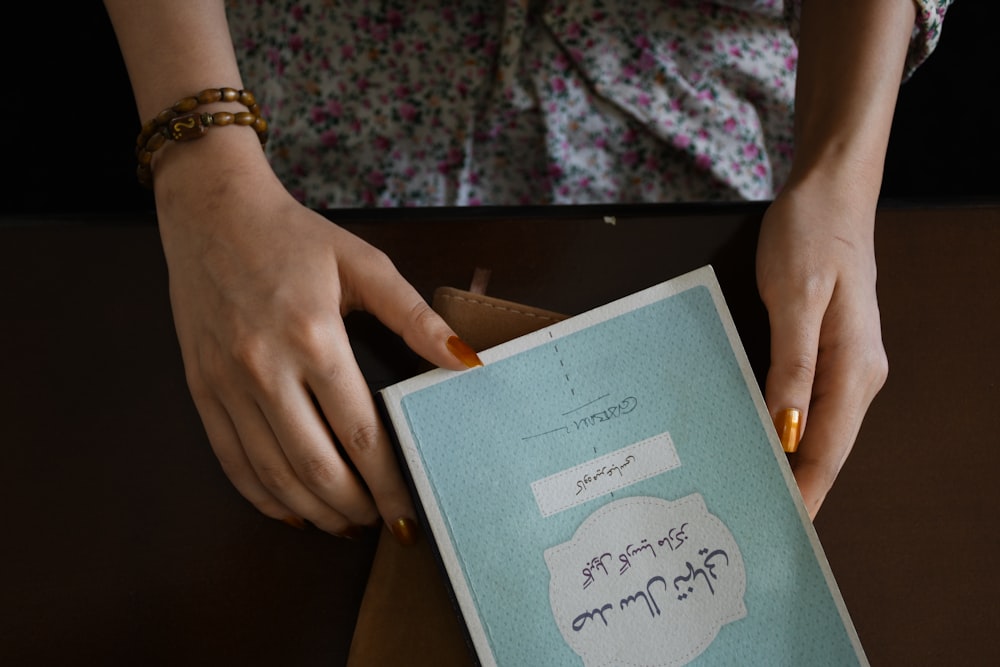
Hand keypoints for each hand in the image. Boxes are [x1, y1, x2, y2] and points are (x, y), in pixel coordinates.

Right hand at [152, 136, 476, 539]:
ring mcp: (226, 384)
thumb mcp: (365, 264)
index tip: (409, 511)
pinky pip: (231, 461)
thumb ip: (416, 317)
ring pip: (272, 474)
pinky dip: (263, 496)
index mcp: (314, 337)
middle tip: (383, 524)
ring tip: (346, 524)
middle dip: (356, 507)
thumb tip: (466, 362)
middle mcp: (266, 368)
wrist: (212, 212)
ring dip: (313, 512)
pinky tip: (291, 510)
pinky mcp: (201, 389)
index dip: (388, 482)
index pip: (361, 433)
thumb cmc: (295, 238)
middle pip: (317, 466)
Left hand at [756, 181, 887, 518]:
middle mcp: (860, 374)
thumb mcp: (794, 299)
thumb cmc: (810, 237)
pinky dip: (790, 430)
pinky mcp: (831, 352)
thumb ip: (792, 368)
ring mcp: (848, 364)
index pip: (830, 447)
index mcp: (855, 367)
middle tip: (757, 519)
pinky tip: (766, 441)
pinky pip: (812, 404)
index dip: (807, 491)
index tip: (784, 527)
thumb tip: (788, 431)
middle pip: (828, 446)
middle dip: (798, 486)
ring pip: (821, 429)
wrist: (829, 194)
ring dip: (792, 462)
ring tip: (755, 491)